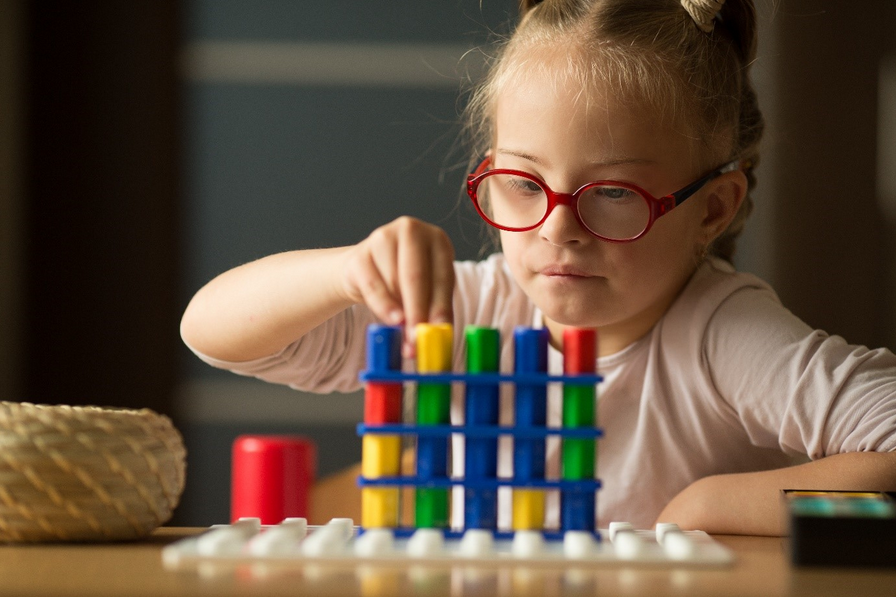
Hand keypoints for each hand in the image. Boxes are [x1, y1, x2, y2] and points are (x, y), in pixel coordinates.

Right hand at [341, 217, 454, 355]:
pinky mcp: (360, 254)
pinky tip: (391, 320)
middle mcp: (412, 230)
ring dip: (400, 311)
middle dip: (417, 311)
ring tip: (404, 330)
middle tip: (417, 339)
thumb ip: (434, 311)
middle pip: (416, 276)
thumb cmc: (405, 281)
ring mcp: (383, 238)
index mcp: (438, 239)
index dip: (441, 307)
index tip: (438, 333)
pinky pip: (372, 286)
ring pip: (394, 282)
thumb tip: (437, 336)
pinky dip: (383, 306)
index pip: (443, 277)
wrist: (367, 269)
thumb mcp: (428, 291)